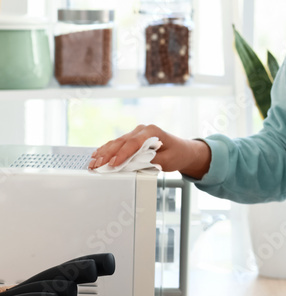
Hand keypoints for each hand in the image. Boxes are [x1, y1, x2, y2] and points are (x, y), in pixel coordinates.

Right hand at [88, 124, 211, 177]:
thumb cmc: (177, 154)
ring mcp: (136, 133)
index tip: (114, 164)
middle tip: (97, 165)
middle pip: (121, 142)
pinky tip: (97, 155)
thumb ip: (150, 161)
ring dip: (104, 153)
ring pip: (116, 142)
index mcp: (151, 131)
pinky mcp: (132, 140)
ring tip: (93, 162)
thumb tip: (134, 164)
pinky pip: (117, 144)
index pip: (133, 143)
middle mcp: (142, 130)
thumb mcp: (167, 161)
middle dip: (108, 154)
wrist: (183, 150)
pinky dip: (107, 150)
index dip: (122, 154)